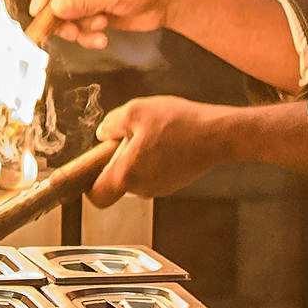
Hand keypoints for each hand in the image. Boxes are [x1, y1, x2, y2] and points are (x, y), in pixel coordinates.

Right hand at [48, 0, 181, 45]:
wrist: (168, 1)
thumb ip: (82, 1)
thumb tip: (53, 8)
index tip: (41, 11)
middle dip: (62, 18)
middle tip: (71, 31)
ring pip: (65, 18)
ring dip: (78, 30)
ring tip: (98, 30)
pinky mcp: (93, 15)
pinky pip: (79, 29)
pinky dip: (87, 37)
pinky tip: (102, 40)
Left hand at [91, 96, 230, 203]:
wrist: (219, 135)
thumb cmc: (179, 124)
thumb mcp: (136, 111)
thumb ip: (111, 123)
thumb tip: (103, 133)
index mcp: (127, 175)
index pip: (97, 196)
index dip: (89, 185)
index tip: (91, 168)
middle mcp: (142, 189)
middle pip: (116, 182)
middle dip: (117, 161)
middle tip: (129, 136)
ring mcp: (160, 188)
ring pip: (135, 176)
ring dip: (136, 158)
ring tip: (152, 134)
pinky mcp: (174, 183)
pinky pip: (153, 173)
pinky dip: (153, 159)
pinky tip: (167, 140)